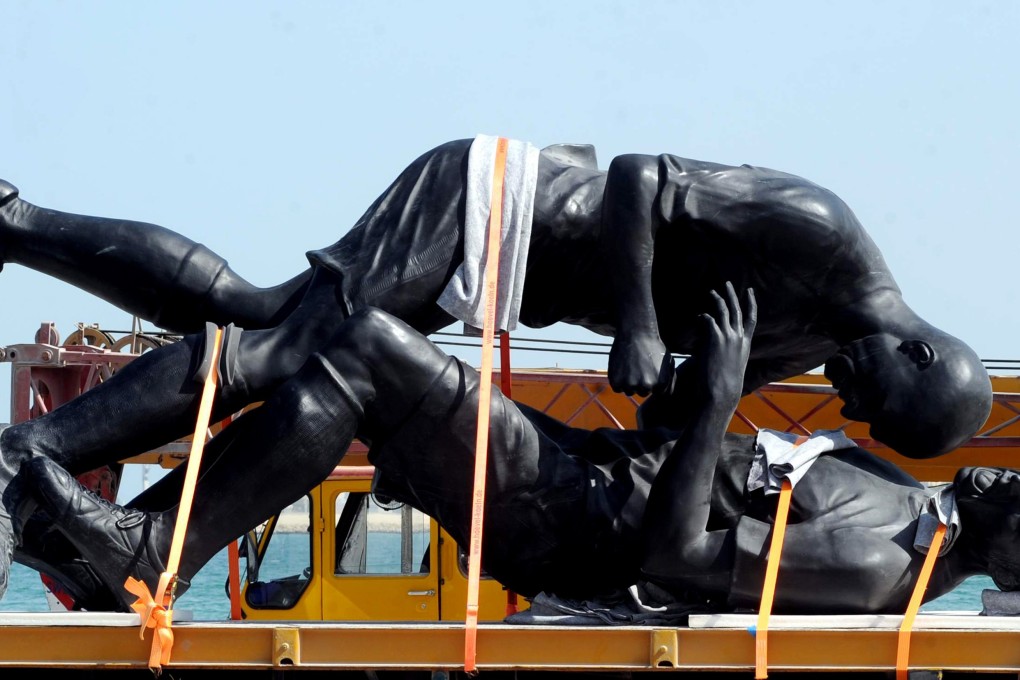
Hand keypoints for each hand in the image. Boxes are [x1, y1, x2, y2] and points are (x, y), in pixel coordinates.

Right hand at [608, 331, 674, 396]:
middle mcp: (646, 386)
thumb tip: (666, 395)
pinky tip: (622, 367)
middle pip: (643, 393)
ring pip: (629, 391)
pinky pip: (617, 388)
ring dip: (629, 382)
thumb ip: (670, 381)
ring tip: (631, 365)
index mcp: (661, 384)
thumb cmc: (654, 347)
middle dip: (641, 382)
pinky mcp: (616, 381)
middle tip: (639, 365)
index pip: (657, 393)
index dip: (653, 380)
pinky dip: (618, 380)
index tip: (650, 368)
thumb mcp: (669, 363)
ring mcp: (630, 384)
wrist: (636, 332)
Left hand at [698, 282, 756, 409]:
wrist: (720, 394)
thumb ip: (728, 354)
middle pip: (737, 310)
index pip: (752, 319)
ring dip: (717, 299)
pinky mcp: (715, 338)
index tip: (750, 291)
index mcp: (745, 344)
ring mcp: (728, 336)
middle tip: (727, 283)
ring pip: (723, 311)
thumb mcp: (732, 367)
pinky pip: (708, 320)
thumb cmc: (725, 386)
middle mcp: (739, 338)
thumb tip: (719, 350)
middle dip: (732, 294)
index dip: (751, 304)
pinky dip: (703, 317)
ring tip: (711, 291)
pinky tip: (698, 317)